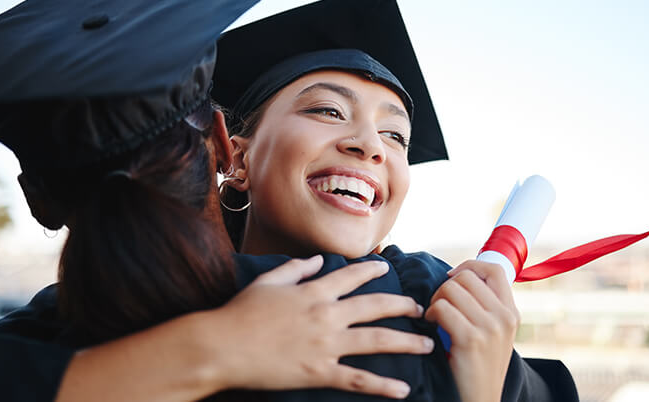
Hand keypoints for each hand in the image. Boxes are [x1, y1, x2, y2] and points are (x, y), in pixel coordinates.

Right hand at [197, 255, 433, 398]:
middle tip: (420, 308)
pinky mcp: (319, 371)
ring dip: (406, 342)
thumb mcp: (268, 281)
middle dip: (402, 306)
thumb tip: (317, 260)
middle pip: (375, 306)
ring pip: (376, 341)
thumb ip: (296, 268)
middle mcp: (326, 314)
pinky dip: (383, 385)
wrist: (221, 346)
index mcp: (314, 291)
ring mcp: (325, 344)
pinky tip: (403, 390)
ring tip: (427, 345)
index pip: (351, 276)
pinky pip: (358, 379)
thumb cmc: (240, 312)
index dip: (372, 271)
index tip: (387, 269)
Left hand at [425, 260, 519, 401]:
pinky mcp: (471, 339)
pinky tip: (432, 326)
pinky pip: (442, 308)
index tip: (452, 278)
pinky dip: (430, 314)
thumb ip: (485, 307)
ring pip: (451, 289)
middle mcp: (505, 317)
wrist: (480, 400)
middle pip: (466, 277)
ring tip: (435, 317)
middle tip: (439, 306)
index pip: (495, 269)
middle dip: (445, 287)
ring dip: (435, 300)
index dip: (469, 266)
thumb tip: (458, 277)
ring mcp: (490, 328)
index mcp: (511, 313)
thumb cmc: (477, 366)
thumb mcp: (492, 334)